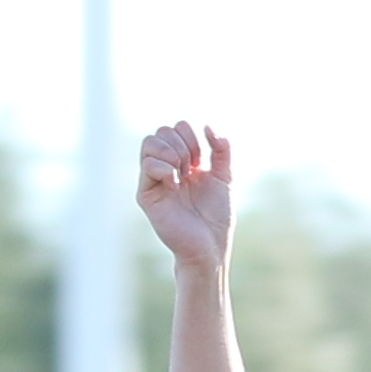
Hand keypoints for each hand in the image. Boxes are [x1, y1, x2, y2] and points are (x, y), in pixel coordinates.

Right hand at [136, 121, 236, 269]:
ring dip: (172, 153)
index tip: (201, 162)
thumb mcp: (224, 176)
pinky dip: (164, 168)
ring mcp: (154, 181)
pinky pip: (147, 165)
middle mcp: (165, 168)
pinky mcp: (146, 195)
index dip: (191, 137)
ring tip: (182, 175)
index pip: (177, 128)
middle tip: (192, 168)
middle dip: (182, 143)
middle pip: (161, 131)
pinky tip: (175, 184)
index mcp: (182, 162)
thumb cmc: (217, 217)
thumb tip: (208, 126)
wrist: (209, 245)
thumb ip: (221, 150)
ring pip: (149, 143)